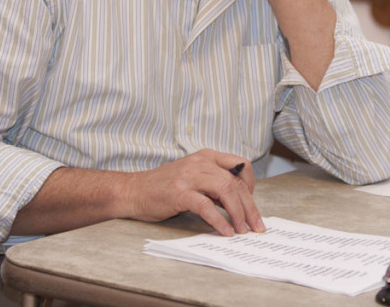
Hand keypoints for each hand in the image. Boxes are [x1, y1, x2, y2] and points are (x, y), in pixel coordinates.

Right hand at [122, 149, 264, 235]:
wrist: (133, 190)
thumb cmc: (164, 187)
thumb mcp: (194, 177)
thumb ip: (214, 184)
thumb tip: (239, 204)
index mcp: (207, 156)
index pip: (241, 165)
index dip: (250, 185)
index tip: (251, 204)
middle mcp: (201, 162)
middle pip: (235, 182)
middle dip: (249, 206)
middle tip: (256, 226)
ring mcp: (190, 176)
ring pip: (225, 191)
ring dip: (238, 213)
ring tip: (242, 230)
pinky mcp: (179, 193)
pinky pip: (206, 206)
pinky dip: (219, 220)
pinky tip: (225, 231)